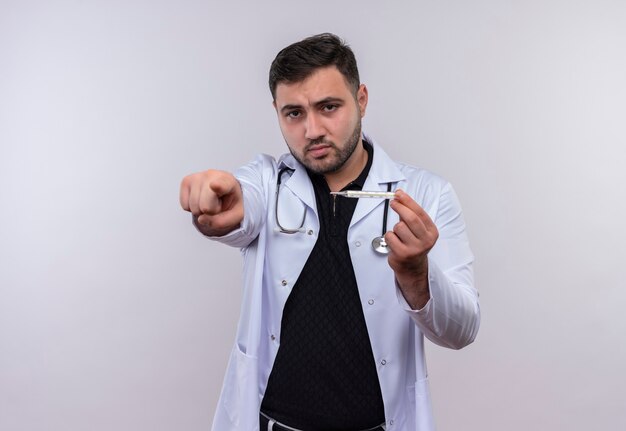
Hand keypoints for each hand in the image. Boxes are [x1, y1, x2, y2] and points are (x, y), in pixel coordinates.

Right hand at [179, 170, 243, 235]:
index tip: (214, 185)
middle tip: (218, 204)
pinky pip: (185, 206)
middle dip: (210, 212)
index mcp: (228, 182)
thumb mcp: (235, 216)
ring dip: (201, 210)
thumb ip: (221, 221)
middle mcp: (211, 175)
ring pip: (193, 207)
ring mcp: (196, 177)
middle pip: (204, 206)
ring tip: (210, 201)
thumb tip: (201, 219)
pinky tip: (200, 199)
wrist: (225, 191)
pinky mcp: (186, 181)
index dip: (218, 186)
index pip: (221, 185)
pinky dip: (192, 208)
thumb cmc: (231, 201)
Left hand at [385, 189, 438, 308]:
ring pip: (398, 227)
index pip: (419, 212)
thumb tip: (399, 196)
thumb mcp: (418, 229)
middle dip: (400, 207)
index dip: (407, 201)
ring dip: (395, 228)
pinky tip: (395, 242)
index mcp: (432, 232)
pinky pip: (390, 237)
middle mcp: (425, 241)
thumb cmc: (414, 243)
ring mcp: (414, 249)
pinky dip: (389, 237)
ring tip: (398, 234)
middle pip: (410, 218)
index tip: (398, 193)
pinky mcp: (402, 254)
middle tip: (393, 203)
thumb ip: (410, 214)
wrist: (412, 267)